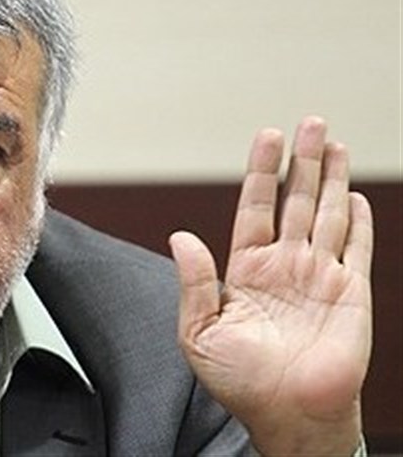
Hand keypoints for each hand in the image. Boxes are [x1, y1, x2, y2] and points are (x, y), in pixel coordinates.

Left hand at [169, 116, 372, 455]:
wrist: (286, 416)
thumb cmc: (240, 380)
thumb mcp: (199, 331)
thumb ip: (195, 282)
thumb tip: (180, 236)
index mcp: (247, 268)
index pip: (255, 206)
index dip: (262, 171)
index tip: (267, 136)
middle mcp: (284, 265)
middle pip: (295, 200)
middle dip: (302, 161)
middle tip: (309, 122)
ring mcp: (319, 275)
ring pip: (328, 214)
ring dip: (331, 178)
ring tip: (332, 141)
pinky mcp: (351, 293)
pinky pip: (358, 248)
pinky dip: (359, 221)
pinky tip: (354, 193)